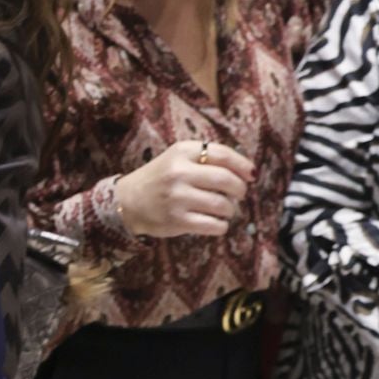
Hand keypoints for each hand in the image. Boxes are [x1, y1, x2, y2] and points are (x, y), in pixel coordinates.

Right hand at [115, 139, 252, 238]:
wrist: (128, 201)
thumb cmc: (160, 178)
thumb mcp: (178, 158)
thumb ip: (207, 158)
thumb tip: (247, 171)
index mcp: (182, 152)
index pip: (224, 154)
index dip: (243, 165)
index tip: (251, 174)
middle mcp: (180, 173)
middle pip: (227, 180)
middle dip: (240, 189)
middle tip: (239, 194)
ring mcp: (178, 197)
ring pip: (223, 205)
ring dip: (231, 209)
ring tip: (225, 210)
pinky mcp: (177, 220)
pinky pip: (214, 225)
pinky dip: (221, 225)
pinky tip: (215, 223)